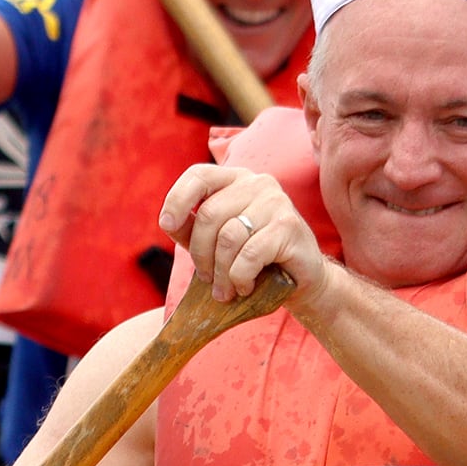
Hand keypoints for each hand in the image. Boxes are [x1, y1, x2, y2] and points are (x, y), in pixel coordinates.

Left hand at [160, 162, 326, 306]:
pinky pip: (249, 255)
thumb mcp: (217, 241)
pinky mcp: (288, 226)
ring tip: (225, 290)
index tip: (167, 225)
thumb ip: (192, 228)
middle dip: (201, 254)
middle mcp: (257, 183)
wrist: (300, 279)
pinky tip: (246, 287)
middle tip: (207, 279)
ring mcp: (275, 202)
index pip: (199, 175)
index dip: (177, 198)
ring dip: (220, 272)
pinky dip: (240, 277)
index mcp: (236, 180)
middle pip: (209, 214)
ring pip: (228, 237)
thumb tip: (169, 222)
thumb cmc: (254, 260)